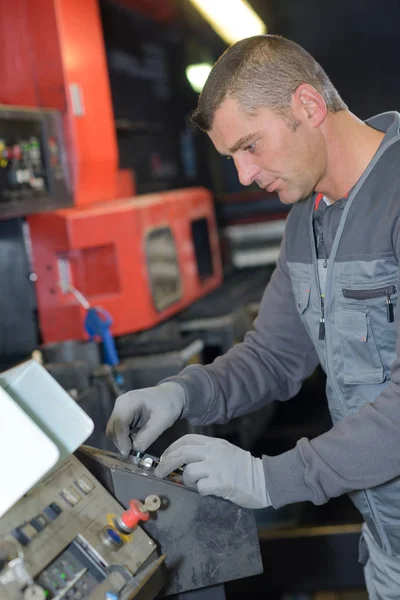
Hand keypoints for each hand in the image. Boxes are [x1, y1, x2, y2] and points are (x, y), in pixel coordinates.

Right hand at [106, 382, 185, 455]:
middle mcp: (120, 404)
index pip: (119, 423)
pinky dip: (125, 438)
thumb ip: (147, 437)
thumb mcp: (162, 422)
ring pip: (113, 431)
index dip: (122, 441)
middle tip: (134, 454)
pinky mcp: (122, 415)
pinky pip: (118, 430)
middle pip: (112, 429)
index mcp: (129, 401)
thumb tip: (134, 453)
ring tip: (136, 446)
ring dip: (122, 442)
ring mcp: (119, 409)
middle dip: (121, 443)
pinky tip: (136, 440)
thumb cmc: (169, 405)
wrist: (171, 395)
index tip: (130, 453)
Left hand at [154, 434, 270, 508]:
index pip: (187, 439)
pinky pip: (200, 487)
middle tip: (160, 471)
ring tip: (195, 484)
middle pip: (182, 453)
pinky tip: (209, 490)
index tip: (164, 457)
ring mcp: (217, 467)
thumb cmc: (244, 468)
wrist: (264, 480)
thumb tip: (184, 460)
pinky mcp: (220, 483)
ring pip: (189, 471)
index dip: (171, 448)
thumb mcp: (226, 452)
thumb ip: (207, 452)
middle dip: (167, 463)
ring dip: (187, 480)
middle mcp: (214, 452)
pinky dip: (201, 490)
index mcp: (215, 443)